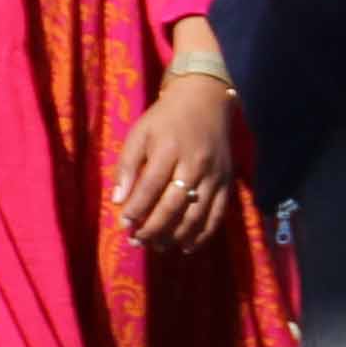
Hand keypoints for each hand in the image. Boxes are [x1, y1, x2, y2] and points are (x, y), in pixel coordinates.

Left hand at [112, 75, 236, 252]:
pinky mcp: (227, 182)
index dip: (136, 209)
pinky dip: (202, 235)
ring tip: (157, 246)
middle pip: (173, 205)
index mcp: (169, 148)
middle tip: (137, 241)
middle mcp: (195, 163)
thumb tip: (118, 200)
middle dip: (153, 229)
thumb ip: (127, 165)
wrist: (206, 100)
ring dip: (174, 236)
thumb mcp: (140, 132)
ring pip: (195, 215)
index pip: (151, 186)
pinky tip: (186, 247)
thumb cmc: (166, 118)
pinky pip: (216, 215)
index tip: (124, 225)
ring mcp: (214, 175)